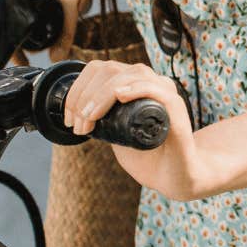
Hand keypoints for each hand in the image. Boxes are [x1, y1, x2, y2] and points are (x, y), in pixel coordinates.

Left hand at [63, 59, 215, 200]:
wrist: (173, 177)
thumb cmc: (148, 157)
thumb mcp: (115, 135)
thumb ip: (104, 121)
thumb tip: (79, 112)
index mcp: (137, 86)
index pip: (103, 69)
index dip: (79, 88)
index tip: (69, 116)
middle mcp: (153, 84)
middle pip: (112, 69)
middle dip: (85, 94)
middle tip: (77, 123)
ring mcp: (166, 94)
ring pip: (133, 74)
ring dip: (103, 94)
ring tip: (90, 118)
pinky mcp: (177, 109)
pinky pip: (158, 89)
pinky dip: (137, 88)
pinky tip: (121, 95)